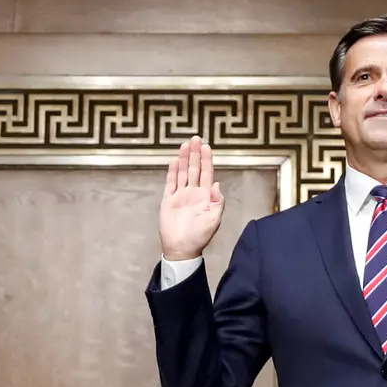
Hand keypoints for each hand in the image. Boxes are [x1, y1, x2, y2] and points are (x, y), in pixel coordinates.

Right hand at [159, 136, 224, 260]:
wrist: (182, 248)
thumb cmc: (200, 236)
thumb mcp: (214, 219)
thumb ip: (217, 201)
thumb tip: (217, 183)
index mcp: (205, 196)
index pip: (207, 174)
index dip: (207, 160)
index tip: (207, 146)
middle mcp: (193, 193)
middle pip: (194, 169)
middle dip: (196, 154)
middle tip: (196, 138)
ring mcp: (181, 195)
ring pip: (182, 173)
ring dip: (184, 159)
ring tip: (185, 144)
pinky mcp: (169, 200)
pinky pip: (170, 183)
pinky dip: (172, 172)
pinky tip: (174, 161)